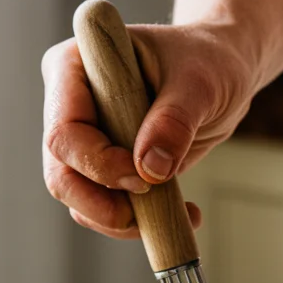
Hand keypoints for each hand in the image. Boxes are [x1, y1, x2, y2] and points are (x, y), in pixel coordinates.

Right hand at [41, 23, 255, 238]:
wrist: (221, 73)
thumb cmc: (206, 60)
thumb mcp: (199, 83)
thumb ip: (174, 121)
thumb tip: (150, 170)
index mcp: (73, 68)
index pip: (64, 132)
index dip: (98, 164)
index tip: (143, 177)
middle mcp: (69, 107)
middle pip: (61, 174)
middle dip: (101, 205)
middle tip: (147, 211)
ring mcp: (86, 141)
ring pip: (80, 200)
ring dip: (124, 220)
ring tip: (181, 211)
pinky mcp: (107, 169)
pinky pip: (107, 208)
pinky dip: (141, 221)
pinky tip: (186, 211)